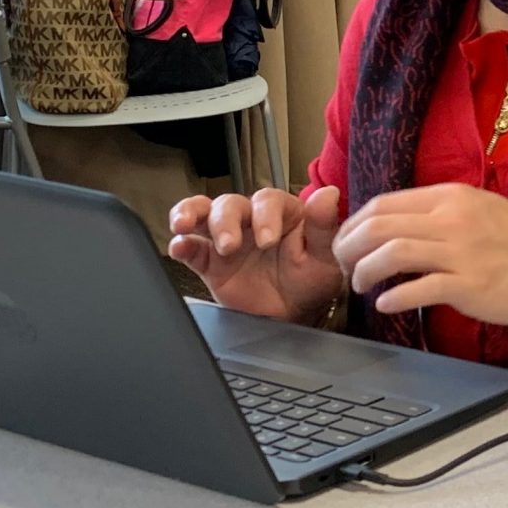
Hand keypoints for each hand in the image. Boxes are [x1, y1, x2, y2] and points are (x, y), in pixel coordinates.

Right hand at [168, 185, 344, 323]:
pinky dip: (181, 245)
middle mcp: (251, 219)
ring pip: (205, 215)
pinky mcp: (209, 261)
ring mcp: (227, 237)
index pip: (268, 201)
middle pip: (230, 204)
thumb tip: (329, 193)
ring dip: (191, 215)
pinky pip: (191, 248)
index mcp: (282, 213)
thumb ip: (323, 226)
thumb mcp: (324, 256)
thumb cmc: (311, 280)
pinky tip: (177, 247)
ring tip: (183, 226)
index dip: (265, 216)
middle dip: (226, 221)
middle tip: (230, 246)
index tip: (268, 240)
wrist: (294, 314)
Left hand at [334, 183, 507, 322]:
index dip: (354, 224)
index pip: (383, 203)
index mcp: (449, 196)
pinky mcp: (470, 285)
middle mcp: (452, 219)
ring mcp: (461, 252)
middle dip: (349, 247)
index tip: (346, 243)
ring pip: (393, 253)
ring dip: (365, 270)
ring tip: (360, 285)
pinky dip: (393, 297)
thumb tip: (394, 223)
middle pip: (379, 226)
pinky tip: (385, 304)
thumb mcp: (476, 208)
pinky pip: (419, 288)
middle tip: (344, 266)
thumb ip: (437, 211)